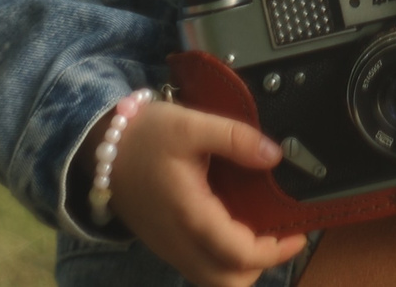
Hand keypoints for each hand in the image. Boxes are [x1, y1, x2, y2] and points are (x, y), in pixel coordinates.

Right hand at [104, 102, 310, 286]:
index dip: (275, 251)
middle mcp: (178, 241)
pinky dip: (221, 260)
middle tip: (280, 237)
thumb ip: (235, 138)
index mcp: (189, 215)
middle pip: (226, 282)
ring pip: (211, 280)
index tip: (298, 234)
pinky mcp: (163, 244)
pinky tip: (232, 230)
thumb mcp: (190, 124)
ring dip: (240, 267)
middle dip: (259, 267)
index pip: (239, 254)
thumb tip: (274, 155)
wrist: (98, 147)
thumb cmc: (143, 136)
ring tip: (259, 235)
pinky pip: (197, 268)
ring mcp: (168, 247)